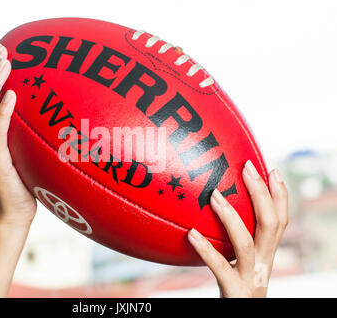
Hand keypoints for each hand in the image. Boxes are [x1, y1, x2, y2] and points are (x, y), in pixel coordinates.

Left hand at [187, 160, 288, 297]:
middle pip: (271, 224)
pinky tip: (191, 233)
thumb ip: (233, 242)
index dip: (280, 195)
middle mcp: (263, 265)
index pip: (280, 220)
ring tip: (214, 194)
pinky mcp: (234, 291)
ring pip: (246, 243)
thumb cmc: (234, 290)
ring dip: (230, 216)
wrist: (240, 316)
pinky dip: (205, 250)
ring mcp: (249, 278)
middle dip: (261, 193)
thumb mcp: (239, 264)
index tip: (273, 170)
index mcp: (266, 255)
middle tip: (247, 167)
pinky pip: (219, 267)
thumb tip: (213, 209)